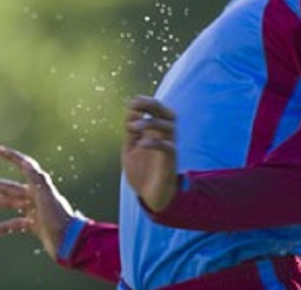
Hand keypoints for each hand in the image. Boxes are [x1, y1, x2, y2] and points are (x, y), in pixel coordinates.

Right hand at [0, 144, 74, 259]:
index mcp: (38, 187)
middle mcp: (35, 197)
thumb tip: (25, 163)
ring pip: (7, 204)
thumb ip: (37, 179)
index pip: (23, 166)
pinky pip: (13, 225)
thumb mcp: (47, 196)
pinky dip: (0, 228)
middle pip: (8, 187)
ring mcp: (33, 211)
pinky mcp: (33, 226)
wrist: (70, 243)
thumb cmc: (59, 218)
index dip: (10, 156)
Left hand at [122, 95, 177, 211]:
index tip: (131, 102)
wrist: (150, 197)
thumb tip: (131, 112)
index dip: (145, 102)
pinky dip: (155, 142)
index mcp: (154, 132)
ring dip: (149, 123)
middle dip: (153, 104)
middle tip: (136, 103)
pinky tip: (140, 144)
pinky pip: (168, 147)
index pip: (155, 110)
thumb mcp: (130, 149)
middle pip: (168, 113)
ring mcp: (169, 148)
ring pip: (169, 127)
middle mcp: (164, 137)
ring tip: (131, 127)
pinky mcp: (170, 162)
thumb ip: (130, 132)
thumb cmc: (142, 172)